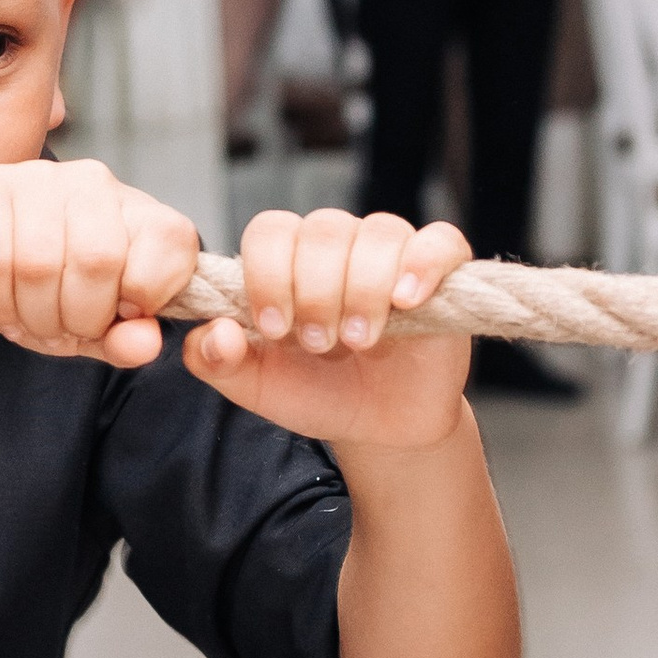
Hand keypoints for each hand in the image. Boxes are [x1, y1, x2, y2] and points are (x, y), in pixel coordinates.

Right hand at [0, 158, 199, 363]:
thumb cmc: (43, 294)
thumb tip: (145, 343)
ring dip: (34, 316)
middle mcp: (91, 182)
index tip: (120, 315)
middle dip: (80, 319)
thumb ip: (126, 340)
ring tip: (30, 324)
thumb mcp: (93, 328)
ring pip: (41, 263)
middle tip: (63, 333)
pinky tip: (2, 311)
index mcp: (135, 209)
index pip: (172, 239)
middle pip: (100, 259)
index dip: (149, 295)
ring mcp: (35, 178)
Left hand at [188, 207, 472, 447]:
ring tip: (358, 341)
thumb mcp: (256, 385)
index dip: (267, 273)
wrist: (378, 428)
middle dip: (315, 292)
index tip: (273, 328)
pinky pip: (440, 242)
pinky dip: (423, 264)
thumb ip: (216, 360)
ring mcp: (392, 254)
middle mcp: (339, 245)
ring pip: (377, 234)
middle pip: (322, 230)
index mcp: (288, 259)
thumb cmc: (316, 392)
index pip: (270, 230)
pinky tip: (406, 299)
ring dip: (362, 289)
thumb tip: (215, 331)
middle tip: (319, 345)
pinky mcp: (442, 273)